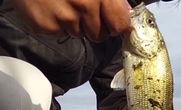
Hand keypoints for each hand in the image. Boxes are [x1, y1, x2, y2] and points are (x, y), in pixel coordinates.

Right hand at [9, 0, 131, 41]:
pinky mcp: (47, 26)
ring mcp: (65, 17)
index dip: (118, 25)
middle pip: (100, 35)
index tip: (114, 23)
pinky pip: (59, 33)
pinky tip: (50, 7)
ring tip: (62, 3)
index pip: (120, 24)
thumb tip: (133, 15)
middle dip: (95, 25)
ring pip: (80, 35)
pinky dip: (56, 24)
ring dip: (74, 24)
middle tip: (81, 7)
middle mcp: (85, 5)